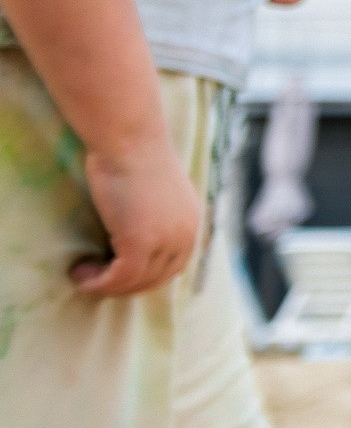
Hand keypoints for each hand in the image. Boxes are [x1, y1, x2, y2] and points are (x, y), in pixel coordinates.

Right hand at [75, 135, 200, 295]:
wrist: (130, 141)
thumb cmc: (136, 156)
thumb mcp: (158, 190)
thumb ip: (158, 214)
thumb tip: (139, 229)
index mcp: (192, 222)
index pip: (174, 266)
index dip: (146, 278)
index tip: (117, 276)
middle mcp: (186, 235)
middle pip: (158, 279)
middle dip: (126, 286)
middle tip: (98, 281)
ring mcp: (166, 241)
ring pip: (136, 282)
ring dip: (107, 286)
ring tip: (83, 276)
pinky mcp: (141, 243)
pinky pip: (119, 278)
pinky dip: (98, 282)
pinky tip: (80, 274)